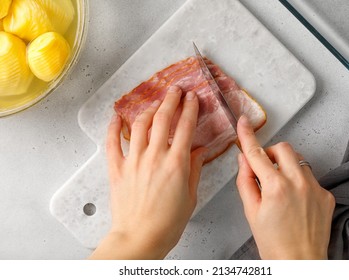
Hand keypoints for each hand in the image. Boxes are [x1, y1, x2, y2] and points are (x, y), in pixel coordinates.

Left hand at [89, 86, 206, 258]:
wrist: (139, 238)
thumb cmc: (167, 223)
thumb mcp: (190, 197)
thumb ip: (194, 170)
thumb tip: (199, 150)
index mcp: (175, 163)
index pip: (184, 127)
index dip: (189, 108)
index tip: (192, 98)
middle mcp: (154, 157)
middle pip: (162, 119)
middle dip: (171, 100)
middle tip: (176, 90)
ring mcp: (133, 161)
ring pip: (139, 125)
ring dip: (149, 110)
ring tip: (155, 104)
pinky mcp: (117, 169)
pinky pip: (112, 142)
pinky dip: (113, 127)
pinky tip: (116, 117)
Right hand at [236, 115, 334, 259]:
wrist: (300, 263)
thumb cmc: (273, 243)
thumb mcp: (251, 212)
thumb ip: (245, 181)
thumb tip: (244, 159)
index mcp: (275, 187)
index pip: (257, 153)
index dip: (247, 135)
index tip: (243, 122)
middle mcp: (299, 183)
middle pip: (284, 148)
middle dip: (271, 152)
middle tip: (265, 167)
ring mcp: (316, 188)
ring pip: (299, 160)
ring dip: (286, 165)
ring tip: (280, 186)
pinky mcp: (326, 195)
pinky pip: (310, 176)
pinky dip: (299, 181)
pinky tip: (295, 199)